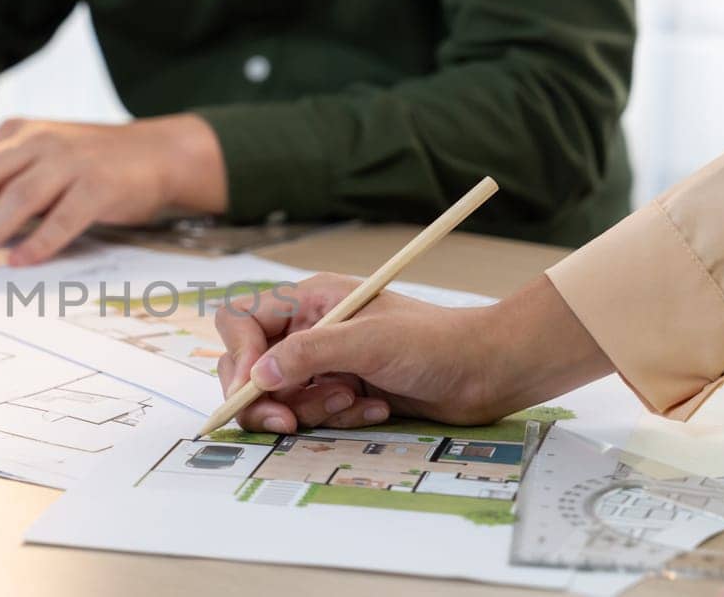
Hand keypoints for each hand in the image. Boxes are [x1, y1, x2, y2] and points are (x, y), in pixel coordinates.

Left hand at [0, 114, 226, 265]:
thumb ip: (2, 180)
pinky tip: (19, 263)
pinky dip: (38, 242)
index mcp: (15, 134)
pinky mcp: (98, 185)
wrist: (157, 153)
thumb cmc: (91, 165)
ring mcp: (69, 161)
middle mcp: (38, 141)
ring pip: (15, 198)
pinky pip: (62, 217)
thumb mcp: (40, 160)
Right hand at [213, 273, 612, 432]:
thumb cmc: (436, 343)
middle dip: (267, 397)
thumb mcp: (369, 342)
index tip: (250, 388)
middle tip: (285, 423)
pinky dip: (337, 417)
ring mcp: (324, 362)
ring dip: (312, 409)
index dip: (237, 355)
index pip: (242, 322)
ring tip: (352, 402)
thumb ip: (309, 353)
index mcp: (309, 300)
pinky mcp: (340, 391)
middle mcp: (309, 328)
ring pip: (281, 396)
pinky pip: (312, 414)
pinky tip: (373, 409)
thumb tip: (258, 374)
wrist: (486, 372)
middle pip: (253, 366)